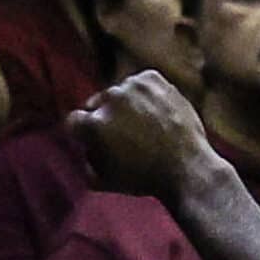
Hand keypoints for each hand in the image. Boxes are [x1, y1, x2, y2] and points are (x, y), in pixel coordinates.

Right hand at [69, 71, 220, 201]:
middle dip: (103, 117)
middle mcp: (110, 99)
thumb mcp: (101, 181)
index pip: (73, 121)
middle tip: (120, 134)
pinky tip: (152, 112)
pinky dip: (142, 94)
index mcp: (94, 125)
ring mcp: (132, 86)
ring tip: (140, 124)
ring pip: (118, 93)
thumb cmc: (142, 178)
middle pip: (96, 104)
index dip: (82, 133)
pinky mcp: (152, 78)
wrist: (185, 165)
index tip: (92, 140)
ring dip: (123, 105)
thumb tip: (86, 149)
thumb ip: (85, 161)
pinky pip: (138, 83)